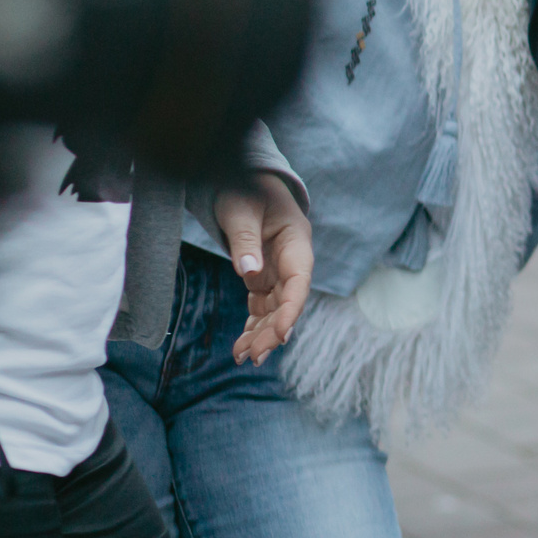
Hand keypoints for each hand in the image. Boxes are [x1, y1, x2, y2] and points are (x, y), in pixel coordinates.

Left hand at [212, 172, 311, 365]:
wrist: (238, 180)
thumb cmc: (243, 189)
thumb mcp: (241, 210)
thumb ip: (245, 240)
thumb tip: (249, 273)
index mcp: (296, 240)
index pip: (299, 279)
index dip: (292, 308)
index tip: (281, 334)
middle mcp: (292, 259)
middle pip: (288, 301)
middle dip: (273, 331)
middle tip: (253, 357)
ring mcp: (278, 270)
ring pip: (275, 309)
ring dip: (261, 334)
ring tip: (242, 357)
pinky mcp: (263, 277)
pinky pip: (261, 307)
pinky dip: (252, 326)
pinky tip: (241, 347)